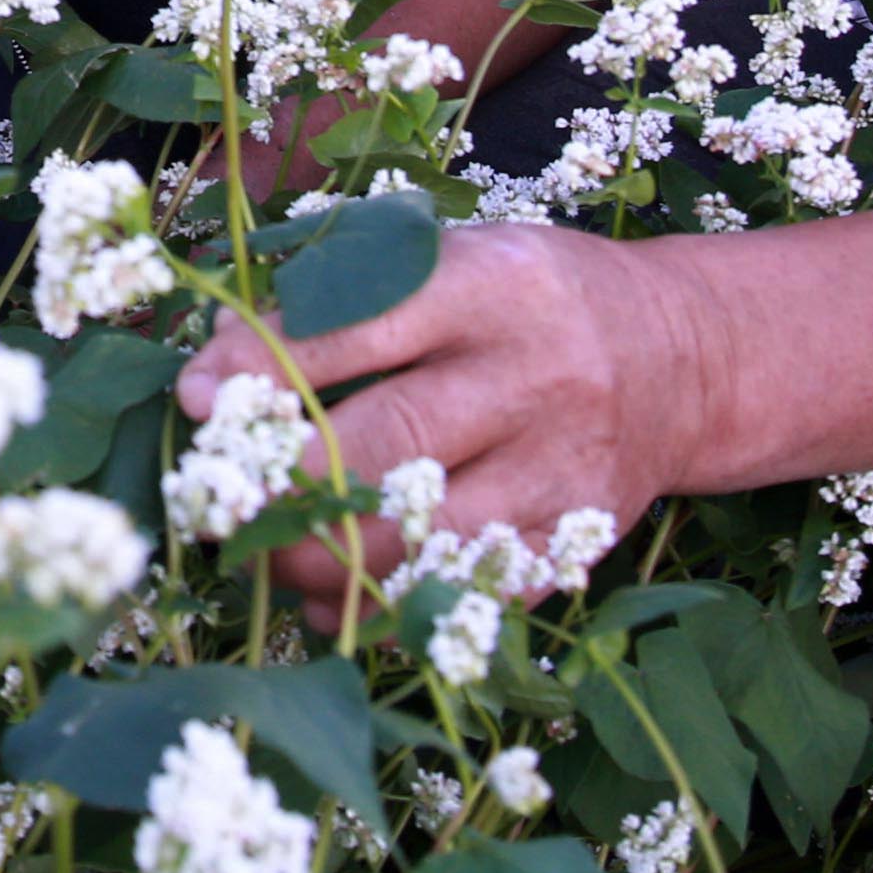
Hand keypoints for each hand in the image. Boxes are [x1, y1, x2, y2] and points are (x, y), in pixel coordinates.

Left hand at [175, 221, 707, 633]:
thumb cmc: (522, 301)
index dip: (268, 368)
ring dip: (330, 561)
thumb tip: (215, 374)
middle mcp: (534, 374)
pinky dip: (391, 609)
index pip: (361, 327)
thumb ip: (338, 304)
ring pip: (428, 536)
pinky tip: (337, 601)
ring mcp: (562, 465)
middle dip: (288, 483)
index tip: (195, 401)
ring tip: (268, 558)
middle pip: (391, 443)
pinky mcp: (576, 537)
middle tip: (216, 502)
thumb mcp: (446, 262)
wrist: (676, 359)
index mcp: (488, 285)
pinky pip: (470, 593)